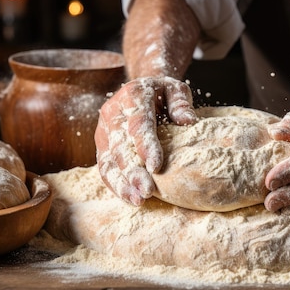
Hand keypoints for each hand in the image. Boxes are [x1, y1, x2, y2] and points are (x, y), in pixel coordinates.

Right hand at [94, 76, 196, 205]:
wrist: (139, 89)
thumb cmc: (162, 93)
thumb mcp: (175, 89)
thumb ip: (181, 102)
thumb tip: (188, 120)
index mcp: (132, 95)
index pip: (138, 122)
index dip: (146, 145)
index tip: (156, 166)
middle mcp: (113, 112)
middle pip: (121, 145)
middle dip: (133, 170)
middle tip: (148, 190)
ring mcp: (104, 130)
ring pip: (109, 160)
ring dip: (122, 182)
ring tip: (138, 200)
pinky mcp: (102, 145)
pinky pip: (105, 167)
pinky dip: (116, 185)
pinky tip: (130, 198)